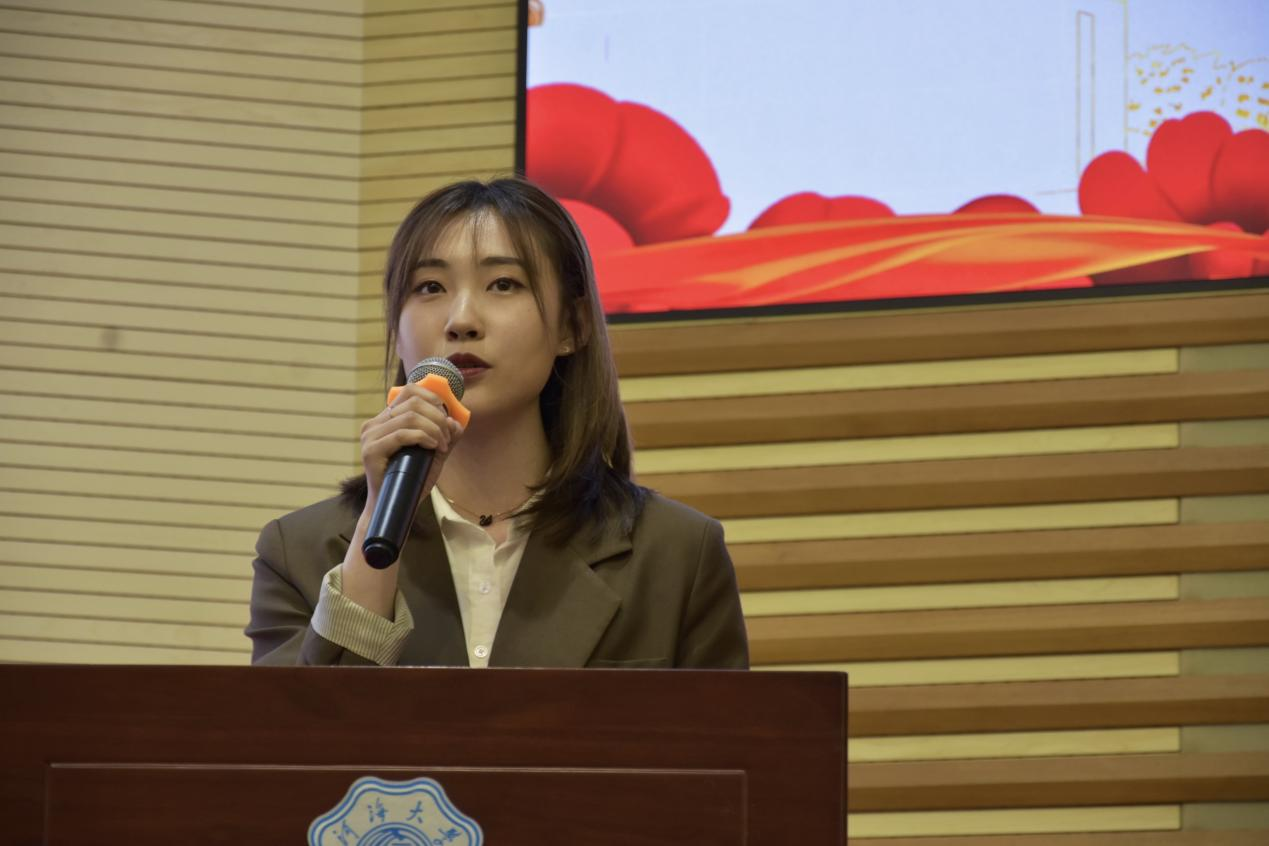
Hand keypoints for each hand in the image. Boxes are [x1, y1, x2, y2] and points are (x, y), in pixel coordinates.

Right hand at [358, 383, 464, 510]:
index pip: (409, 391)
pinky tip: (433, 447)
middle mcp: (374, 424)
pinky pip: (402, 434)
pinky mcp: (370, 451)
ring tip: (441, 445)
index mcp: (385, 420)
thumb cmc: (412, 480)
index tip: (446, 417)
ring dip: (434, 429)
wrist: (395, 507)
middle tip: (447, 437)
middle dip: (438, 417)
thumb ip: (445, 436)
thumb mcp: (434, 454)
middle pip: (413, 402)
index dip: (433, 398)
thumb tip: (455, 421)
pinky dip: (423, 437)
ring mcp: (370, 437)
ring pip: (410, 417)